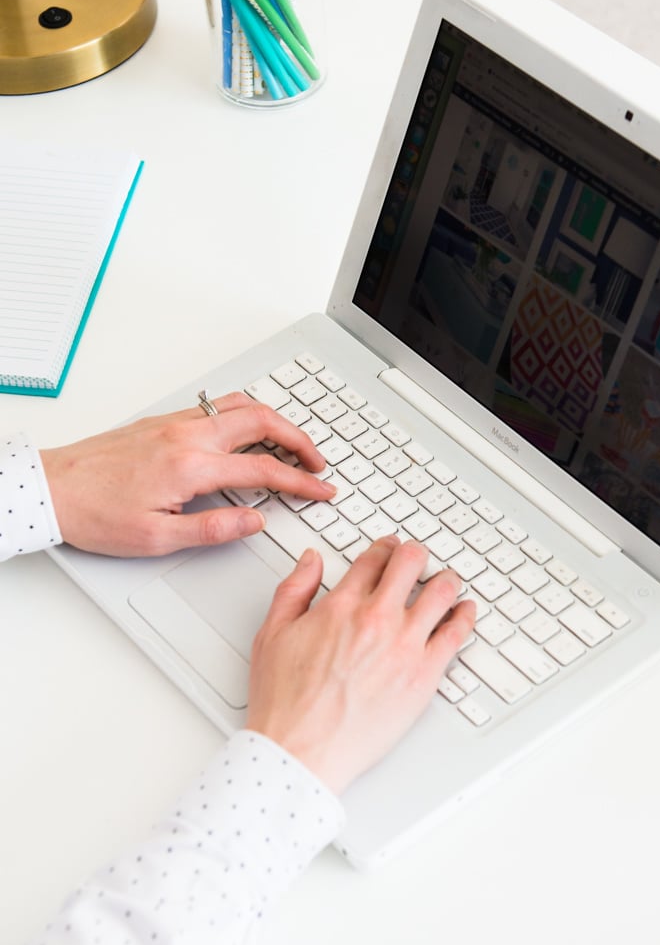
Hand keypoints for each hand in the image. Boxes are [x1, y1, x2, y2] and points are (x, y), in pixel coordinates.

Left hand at [40, 392, 334, 556]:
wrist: (52, 488)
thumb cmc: (95, 514)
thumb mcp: (156, 538)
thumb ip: (212, 530)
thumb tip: (254, 521)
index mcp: (192, 466)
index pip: (264, 470)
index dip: (302, 483)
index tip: (322, 490)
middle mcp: (188, 435)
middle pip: (262, 422)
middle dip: (300, 440)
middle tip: (318, 463)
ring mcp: (175, 423)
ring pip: (241, 406)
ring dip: (275, 421)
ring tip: (292, 444)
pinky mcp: (163, 421)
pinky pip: (218, 406)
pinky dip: (247, 415)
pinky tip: (249, 432)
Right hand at [246, 537, 476, 793]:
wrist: (301, 750)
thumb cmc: (285, 703)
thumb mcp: (272, 634)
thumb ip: (294, 589)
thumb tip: (311, 561)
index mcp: (341, 606)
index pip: (374, 559)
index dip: (385, 547)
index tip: (390, 548)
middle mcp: (377, 619)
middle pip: (411, 564)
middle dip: (416, 555)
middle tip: (419, 558)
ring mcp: (405, 646)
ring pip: (441, 592)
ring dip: (445, 579)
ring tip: (447, 581)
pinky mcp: (425, 675)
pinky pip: (457, 634)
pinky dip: (465, 616)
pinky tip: (466, 611)